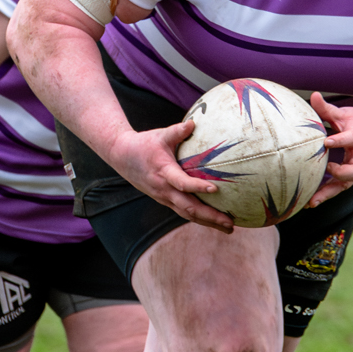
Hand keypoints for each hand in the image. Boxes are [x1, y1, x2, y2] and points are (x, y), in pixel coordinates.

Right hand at [109, 119, 233, 232]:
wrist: (122, 156)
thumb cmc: (144, 143)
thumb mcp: (160, 135)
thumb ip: (177, 131)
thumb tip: (194, 123)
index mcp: (163, 172)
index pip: (181, 183)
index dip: (197, 187)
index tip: (215, 188)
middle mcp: (164, 190)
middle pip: (189, 208)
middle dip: (210, 217)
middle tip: (231, 223)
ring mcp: (164, 198)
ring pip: (187, 214)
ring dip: (208, 223)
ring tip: (229, 229)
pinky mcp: (165, 200)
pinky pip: (184, 212)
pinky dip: (200, 219)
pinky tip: (215, 222)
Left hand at [308, 93, 352, 207]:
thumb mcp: (346, 114)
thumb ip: (328, 109)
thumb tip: (313, 96)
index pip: (351, 139)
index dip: (340, 141)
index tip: (326, 143)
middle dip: (343, 173)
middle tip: (328, 169)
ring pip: (347, 184)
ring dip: (330, 193)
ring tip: (312, 201)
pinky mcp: (351, 178)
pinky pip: (339, 188)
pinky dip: (326, 195)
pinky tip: (310, 203)